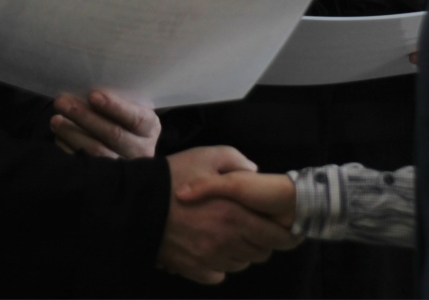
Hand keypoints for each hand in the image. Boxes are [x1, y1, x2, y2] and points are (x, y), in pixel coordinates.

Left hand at [51, 90, 160, 158]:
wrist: (127, 148)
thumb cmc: (124, 121)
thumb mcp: (131, 109)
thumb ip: (117, 101)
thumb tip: (86, 89)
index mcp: (150, 129)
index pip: (135, 118)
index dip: (114, 107)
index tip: (93, 95)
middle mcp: (141, 151)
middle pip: (112, 134)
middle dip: (85, 116)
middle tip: (62, 102)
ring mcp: (124, 169)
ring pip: (97, 152)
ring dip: (73, 133)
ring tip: (56, 119)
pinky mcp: (106, 181)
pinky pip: (84, 166)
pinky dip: (68, 149)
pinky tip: (58, 136)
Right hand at [158, 147, 299, 284]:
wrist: (138, 204)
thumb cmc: (174, 177)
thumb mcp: (208, 155)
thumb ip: (237, 161)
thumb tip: (253, 171)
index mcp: (236, 215)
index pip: (275, 236)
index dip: (287, 235)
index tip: (290, 229)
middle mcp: (227, 242)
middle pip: (261, 253)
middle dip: (264, 242)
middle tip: (257, 228)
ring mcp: (210, 258)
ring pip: (241, 264)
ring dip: (242, 252)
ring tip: (233, 235)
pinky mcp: (193, 269)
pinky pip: (218, 274)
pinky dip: (220, 264)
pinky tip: (213, 248)